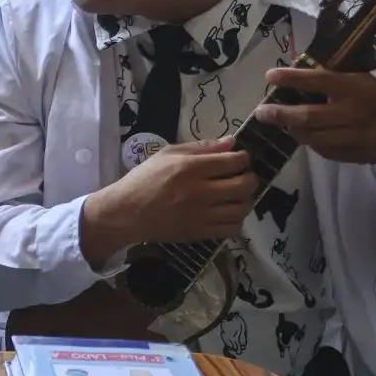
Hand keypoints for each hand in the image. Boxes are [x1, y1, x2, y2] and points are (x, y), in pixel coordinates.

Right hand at [82, 138, 257, 261]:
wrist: (125, 213)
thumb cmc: (144, 179)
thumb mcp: (167, 154)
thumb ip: (200, 147)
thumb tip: (231, 142)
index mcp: (190, 168)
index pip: (234, 161)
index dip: (243, 158)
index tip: (239, 159)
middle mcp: (200, 191)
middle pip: (245, 185)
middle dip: (250, 178)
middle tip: (242, 176)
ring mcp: (201, 215)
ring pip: (243, 208)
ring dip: (246, 200)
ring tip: (237, 196)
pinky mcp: (200, 233)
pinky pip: (232, 228)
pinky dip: (237, 220)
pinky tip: (228, 213)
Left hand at [255, 67, 375, 181]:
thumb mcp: (367, 80)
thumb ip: (338, 78)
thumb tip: (299, 70)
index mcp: (359, 88)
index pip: (319, 81)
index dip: (291, 78)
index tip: (270, 75)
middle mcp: (354, 114)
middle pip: (307, 116)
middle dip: (279, 114)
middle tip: (261, 111)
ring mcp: (352, 138)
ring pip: (310, 136)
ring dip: (291, 129)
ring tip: (280, 120)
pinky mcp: (350, 156)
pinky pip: (320, 149)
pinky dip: (308, 140)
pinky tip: (303, 132)